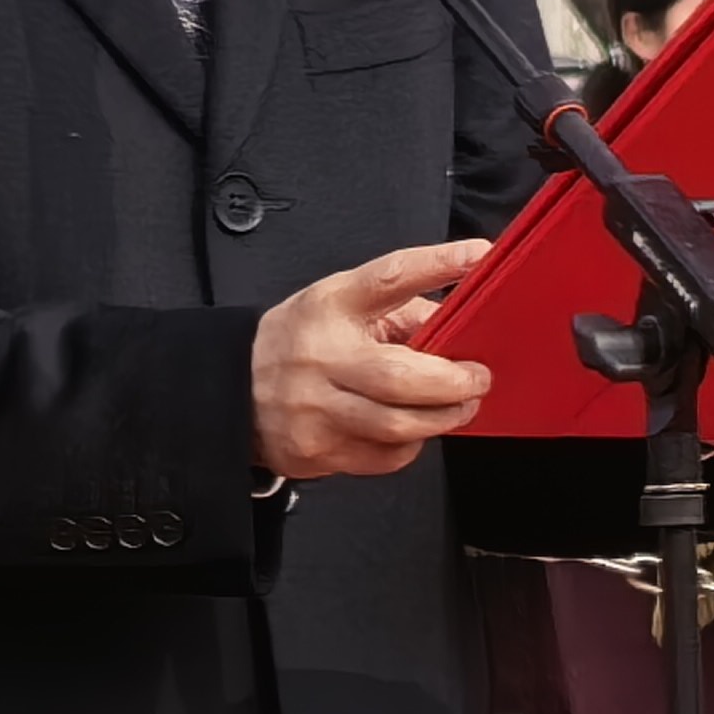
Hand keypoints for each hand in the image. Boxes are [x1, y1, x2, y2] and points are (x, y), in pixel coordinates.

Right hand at [252, 240, 494, 480]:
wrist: (236, 387)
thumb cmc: (302, 340)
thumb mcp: (340, 304)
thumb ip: (400, 311)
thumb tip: (461, 325)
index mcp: (330, 304)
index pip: (387, 277)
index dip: (435, 264)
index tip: (478, 256)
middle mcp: (321, 356)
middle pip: (400, 376)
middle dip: (453, 383)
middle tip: (478, 378)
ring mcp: (316, 408)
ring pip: (398, 426)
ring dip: (443, 418)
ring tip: (458, 407)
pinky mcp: (318, 450)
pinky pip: (385, 456)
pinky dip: (411, 444)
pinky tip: (411, 429)